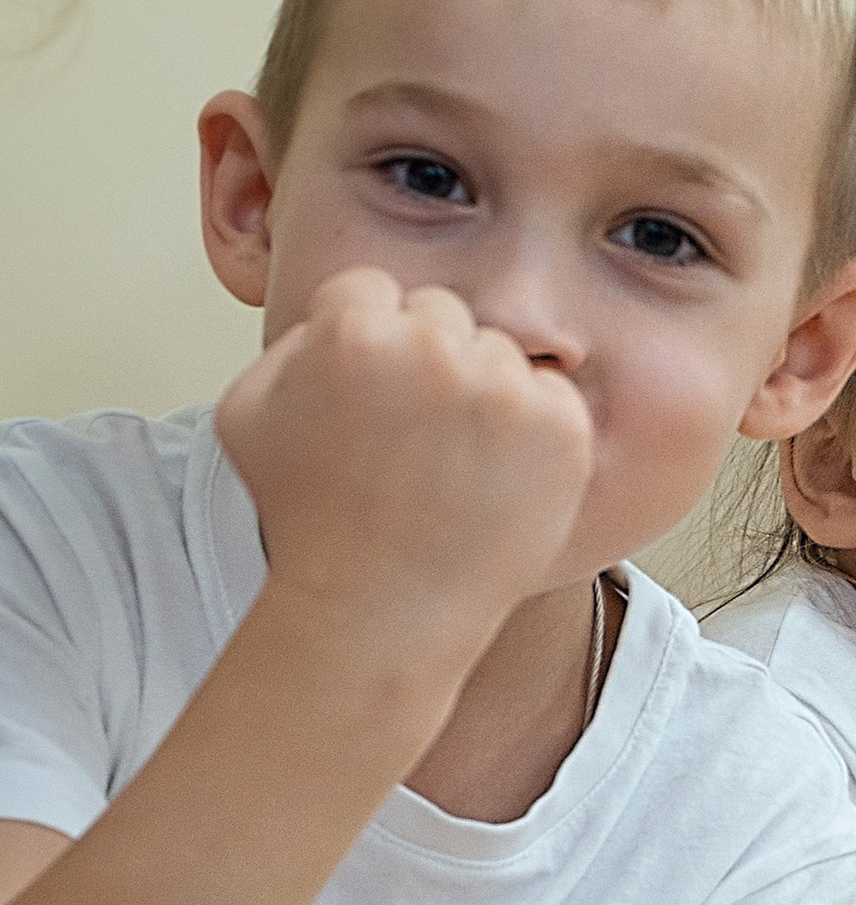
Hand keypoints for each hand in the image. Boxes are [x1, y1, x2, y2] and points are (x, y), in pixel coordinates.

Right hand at [218, 268, 594, 673]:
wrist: (380, 613)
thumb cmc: (309, 523)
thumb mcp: (246, 414)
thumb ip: (288, 341)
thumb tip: (336, 315)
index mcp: (353, 332)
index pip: (372, 291)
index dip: (365, 347)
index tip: (366, 399)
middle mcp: (433, 350)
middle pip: (440, 315)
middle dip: (425, 363)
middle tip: (409, 440)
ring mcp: (504, 390)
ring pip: (498, 354)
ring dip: (480, 396)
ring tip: (447, 469)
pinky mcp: (561, 429)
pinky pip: (549, 396)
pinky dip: (530, 434)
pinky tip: (489, 481)